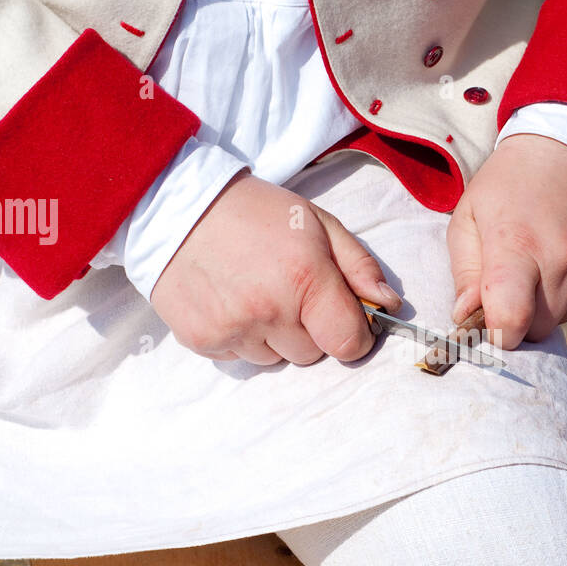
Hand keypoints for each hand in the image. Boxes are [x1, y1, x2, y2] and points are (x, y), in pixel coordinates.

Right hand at [151, 171, 400, 363]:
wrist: (176, 206)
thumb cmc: (256, 212)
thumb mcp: (318, 223)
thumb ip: (359, 265)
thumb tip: (390, 306)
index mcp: (305, 278)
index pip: (349, 344)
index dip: (353, 334)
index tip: (342, 317)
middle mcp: (269, 310)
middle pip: (312, 354)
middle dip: (308, 329)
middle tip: (287, 290)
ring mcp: (232, 329)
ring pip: (276, 359)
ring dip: (273, 335)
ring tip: (254, 292)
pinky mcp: (203, 341)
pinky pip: (241, 358)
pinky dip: (241, 337)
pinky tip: (230, 301)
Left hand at [447, 134, 566, 349]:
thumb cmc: (512, 182)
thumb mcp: (470, 214)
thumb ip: (465, 272)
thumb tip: (467, 316)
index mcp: (518, 244)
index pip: (512, 320)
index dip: (498, 335)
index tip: (490, 325)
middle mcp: (564, 259)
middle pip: (538, 328)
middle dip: (522, 316)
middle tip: (515, 279)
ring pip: (564, 316)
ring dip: (548, 301)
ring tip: (544, 255)